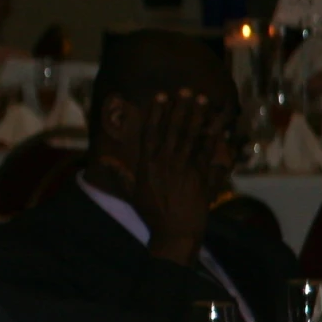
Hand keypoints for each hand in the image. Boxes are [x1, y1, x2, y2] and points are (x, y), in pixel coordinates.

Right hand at [129, 90, 219, 264]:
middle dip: (180, 108)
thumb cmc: (152, 213)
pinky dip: (212, 137)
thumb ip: (121, 175)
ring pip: (190, 136)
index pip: (151, 132)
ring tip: (201, 99)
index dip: (156, 113)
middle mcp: (165, 162)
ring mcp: (184, 168)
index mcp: (148, 164)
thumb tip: (105, 163)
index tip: (161, 96)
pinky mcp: (200, 176)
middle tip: (186, 90)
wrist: (174, 231)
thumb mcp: (133, 192)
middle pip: (173, 129)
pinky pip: (206, 151)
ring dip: (196, 116)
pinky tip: (217, 124)